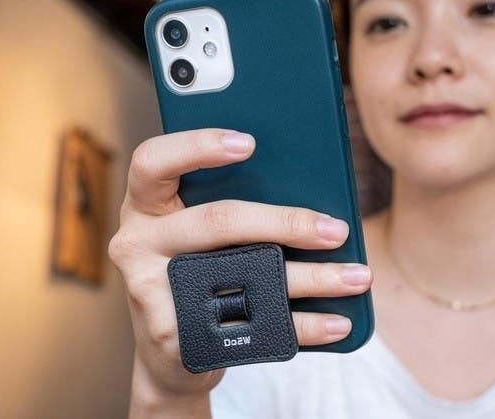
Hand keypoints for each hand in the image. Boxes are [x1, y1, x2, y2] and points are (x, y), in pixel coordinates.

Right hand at [109, 128, 371, 414]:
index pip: (152, 161)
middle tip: (334, 230)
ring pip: (243, 276)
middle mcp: (137, 243)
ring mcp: (150, 292)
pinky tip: (337, 323)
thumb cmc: (193, 273)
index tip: (249, 143)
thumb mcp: (196, 234)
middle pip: (217, 220)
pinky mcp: (174, 336)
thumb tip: (307, 186)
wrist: (169, 352)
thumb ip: (227, 205)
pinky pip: (249, 326)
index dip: (197, 146)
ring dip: (311, 279)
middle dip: (285, 223)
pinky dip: (302, 327)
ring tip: (357, 276)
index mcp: (145, 207)